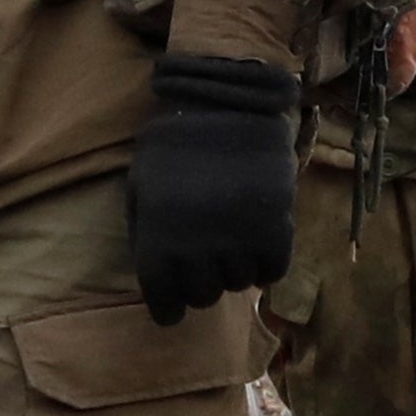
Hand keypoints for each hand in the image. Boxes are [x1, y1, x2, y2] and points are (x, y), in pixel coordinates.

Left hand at [124, 56, 299, 322]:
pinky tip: (257, 242)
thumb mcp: (142, 186)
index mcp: (157, 238)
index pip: (163, 302)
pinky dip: (266, 265)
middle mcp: (195, 248)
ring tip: (231, 241)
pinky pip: (272, 273)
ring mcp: (236, 240)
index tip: (173, 309)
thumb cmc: (176, 145)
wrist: (227, 106)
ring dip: (233, 270)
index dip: (169, 309)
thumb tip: (157, 280)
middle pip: (203, 296)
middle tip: (204, 262)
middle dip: (201, 284)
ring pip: (238, 285)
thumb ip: (145, 234)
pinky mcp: (274, 230)